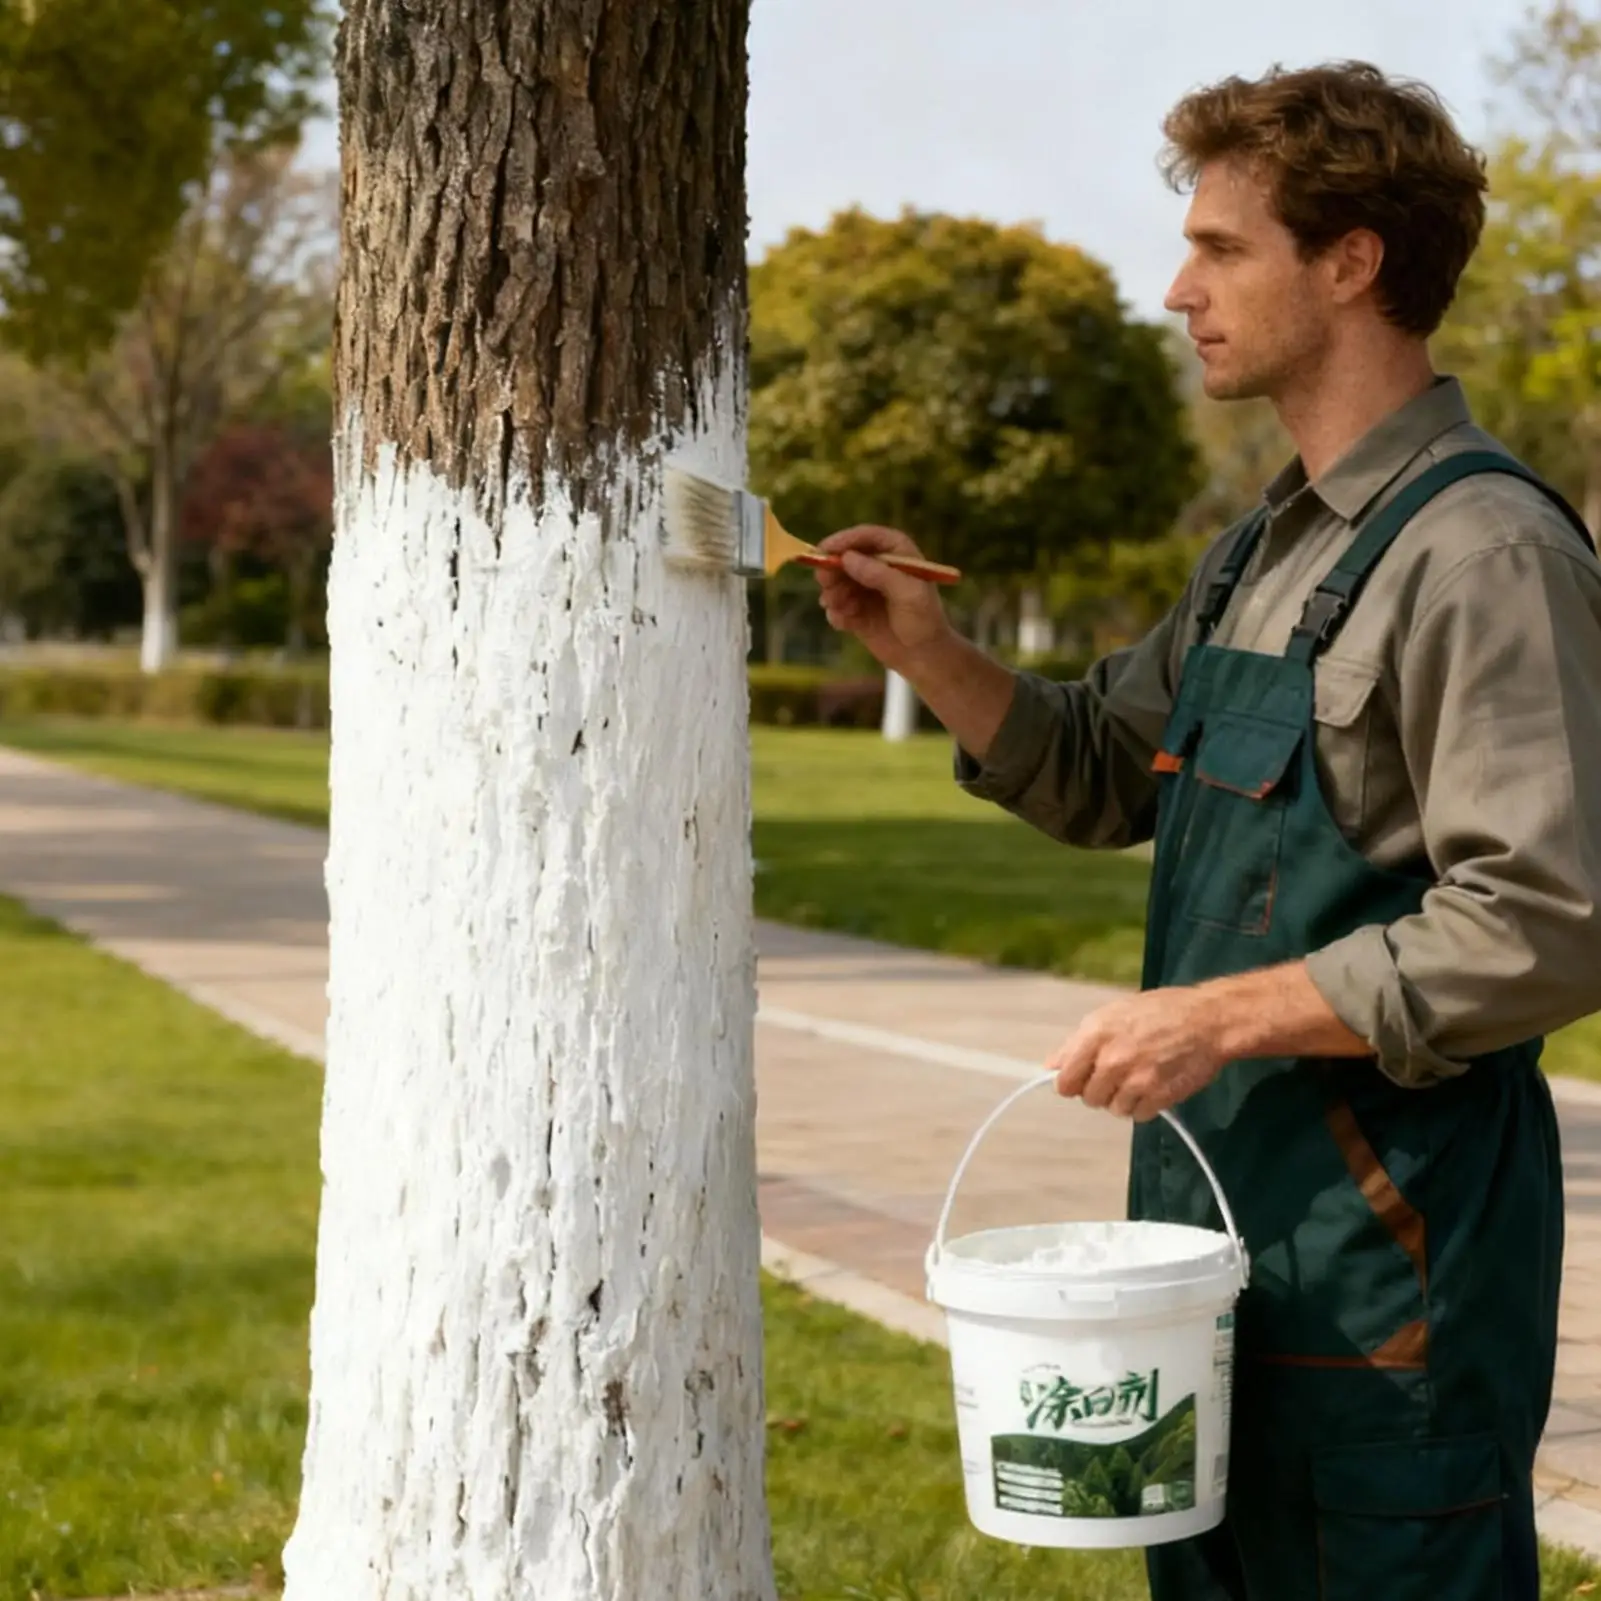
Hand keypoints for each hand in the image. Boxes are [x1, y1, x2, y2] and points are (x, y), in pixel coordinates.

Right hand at [814, 525, 953, 673]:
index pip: (867, 536)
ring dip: (833, 593)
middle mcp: (877, 566)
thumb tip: (847, 558)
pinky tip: (846, 624)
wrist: (924, 656)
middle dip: (832, 569)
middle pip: (845, 556)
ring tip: (843, 609)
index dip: (845, 540)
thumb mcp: (908, 594)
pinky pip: (836, 605)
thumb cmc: (924, 620)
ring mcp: (864, 588)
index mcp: (896, 553)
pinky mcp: (855, 610)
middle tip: (825, 582)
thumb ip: (879, 574)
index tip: (825, 550)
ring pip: (836, 581)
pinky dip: (836, 613)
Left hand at [1047, 987, 1227, 1121]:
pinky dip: (1144, 1107)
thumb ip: (1079, 1041)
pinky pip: (1138, 1116)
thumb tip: (1052, 1065)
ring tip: (1140, 1078)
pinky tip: (1154, 1087)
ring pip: (1114, 1109)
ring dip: (1123, 1099)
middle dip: (1100, 1090)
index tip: (1082, 1080)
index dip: (1072, 1083)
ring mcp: (1136, 1081)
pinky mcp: (1159, 1097)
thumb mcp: (1113, 1014)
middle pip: (1089, 1098)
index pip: (1065, 1080)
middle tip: (1119, 1074)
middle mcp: (1113, 1060)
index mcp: (1096, 1035)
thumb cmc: (1161, 1011)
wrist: (1208, 1020)